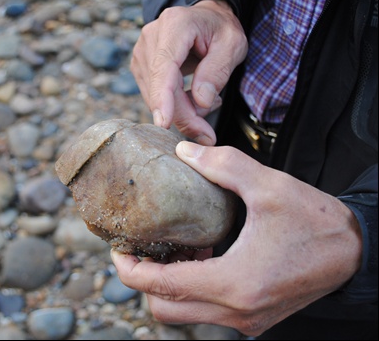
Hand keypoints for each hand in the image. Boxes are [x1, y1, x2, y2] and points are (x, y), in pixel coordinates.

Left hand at [111, 141, 362, 336]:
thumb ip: (223, 165)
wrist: (356, 254)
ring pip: (183, 314)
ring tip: (169, 248)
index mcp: (234, 283)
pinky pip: (206, 311)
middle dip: (142, 281)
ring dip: (166, 286)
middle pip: (163, 309)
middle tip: (137, 248)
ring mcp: (245, 320)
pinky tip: (199, 256)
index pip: (160, 287)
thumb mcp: (269, 186)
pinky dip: (191, 290)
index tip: (118, 248)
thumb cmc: (316, 222)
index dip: (129, 269)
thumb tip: (183, 152)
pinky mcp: (253, 318)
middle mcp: (236, 311)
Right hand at [130, 0, 247, 144]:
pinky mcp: (140, 68)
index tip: (164, 122)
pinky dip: (174, 105)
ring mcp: (141, 53)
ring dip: (182, 110)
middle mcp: (151, 37)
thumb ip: (218, 71)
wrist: (205, 18)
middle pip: (161, 88)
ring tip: (208, 97)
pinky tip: (193, 95)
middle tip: (207, 135)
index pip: (164, 66)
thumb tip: (201, 101)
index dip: (163, 97)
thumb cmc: (220, 29)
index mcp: (175, 25)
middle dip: (184, 115)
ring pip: (156, 97)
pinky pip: (155, 97)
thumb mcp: (233, 44)